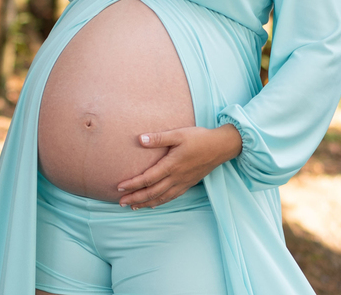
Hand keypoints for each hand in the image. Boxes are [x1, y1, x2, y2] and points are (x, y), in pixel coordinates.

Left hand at [116, 124, 241, 209]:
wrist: (221, 147)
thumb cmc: (199, 138)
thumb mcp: (178, 134)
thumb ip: (158, 138)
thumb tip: (140, 139)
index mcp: (171, 165)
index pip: (147, 178)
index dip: (132, 184)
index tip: (119, 187)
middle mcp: (176, 177)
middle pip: (152, 192)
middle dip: (135, 198)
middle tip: (120, 202)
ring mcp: (183, 183)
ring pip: (161, 198)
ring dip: (145, 203)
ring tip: (133, 206)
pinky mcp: (188, 184)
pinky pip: (171, 197)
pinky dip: (160, 202)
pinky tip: (153, 204)